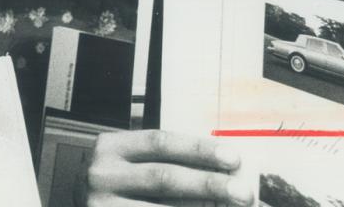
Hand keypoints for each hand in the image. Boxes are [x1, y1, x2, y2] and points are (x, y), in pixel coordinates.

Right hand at [77, 130, 253, 205]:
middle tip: (242, 191)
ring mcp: (102, 205)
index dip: (198, 149)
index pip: (160, 142)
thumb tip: (221, 169)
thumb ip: (163, 163)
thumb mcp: (130, 165)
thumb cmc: (115, 187)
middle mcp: (102, 174)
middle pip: (164, 176)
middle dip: (208, 184)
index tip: (232, 158)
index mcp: (111, 147)